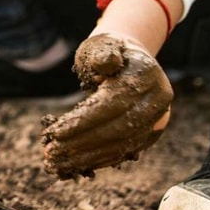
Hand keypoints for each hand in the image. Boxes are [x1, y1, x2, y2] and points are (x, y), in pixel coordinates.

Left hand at [41, 33, 172, 178]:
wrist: (130, 59)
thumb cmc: (106, 51)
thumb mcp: (102, 44)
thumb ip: (103, 53)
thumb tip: (107, 63)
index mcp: (146, 74)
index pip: (113, 104)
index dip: (84, 120)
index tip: (55, 132)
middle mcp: (157, 99)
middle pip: (119, 128)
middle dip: (83, 143)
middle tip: (52, 152)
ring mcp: (158, 118)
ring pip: (122, 145)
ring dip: (88, 156)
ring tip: (58, 163)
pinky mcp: (151, 133)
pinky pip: (125, 151)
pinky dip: (100, 159)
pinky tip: (76, 164)